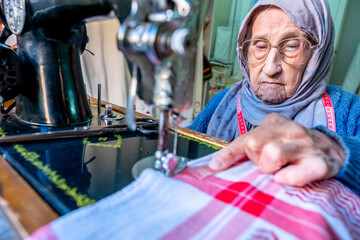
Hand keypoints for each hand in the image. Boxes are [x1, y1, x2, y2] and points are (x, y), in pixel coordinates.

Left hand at [209, 113, 345, 185]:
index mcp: (273, 123)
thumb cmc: (293, 148)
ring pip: (272, 154)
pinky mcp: (319, 163)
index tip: (214, 167)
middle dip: (256, 160)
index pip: (244, 139)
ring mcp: (305, 144)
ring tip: (279, 170)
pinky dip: (287, 179)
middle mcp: (289, 129)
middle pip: (253, 144)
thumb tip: (217, 163)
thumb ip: (250, 148)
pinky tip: (288, 178)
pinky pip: (293, 174)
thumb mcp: (271, 140)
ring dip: (270, 169)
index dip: (227, 154)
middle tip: (268, 165)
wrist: (332, 151)